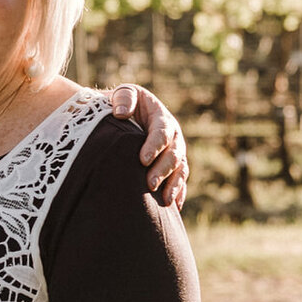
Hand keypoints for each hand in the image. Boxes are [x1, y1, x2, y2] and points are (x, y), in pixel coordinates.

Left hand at [111, 84, 188, 209]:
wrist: (123, 114)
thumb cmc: (122, 104)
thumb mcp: (123, 94)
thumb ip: (124, 99)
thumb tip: (121, 113)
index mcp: (162, 118)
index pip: (162, 132)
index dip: (154, 146)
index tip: (143, 160)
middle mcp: (173, 136)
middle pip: (173, 154)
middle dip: (163, 170)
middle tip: (150, 184)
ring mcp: (174, 152)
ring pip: (180, 170)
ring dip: (173, 185)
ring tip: (163, 200)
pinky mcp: (172, 166)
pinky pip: (180, 180)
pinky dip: (178, 193)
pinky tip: (174, 207)